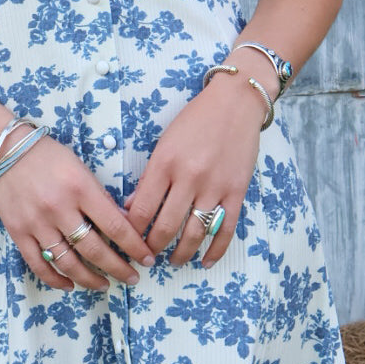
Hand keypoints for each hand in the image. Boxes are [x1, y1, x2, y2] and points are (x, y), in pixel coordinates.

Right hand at [0, 135, 154, 291]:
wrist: (3, 151)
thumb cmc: (47, 156)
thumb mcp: (80, 168)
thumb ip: (99, 196)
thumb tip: (123, 224)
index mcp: (80, 188)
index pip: (115, 226)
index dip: (134, 247)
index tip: (146, 259)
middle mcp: (59, 209)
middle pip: (95, 250)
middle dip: (118, 269)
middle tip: (132, 278)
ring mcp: (37, 223)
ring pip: (68, 263)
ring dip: (90, 279)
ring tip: (104, 285)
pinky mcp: (18, 232)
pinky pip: (39, 264)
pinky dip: (56, 279)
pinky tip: (70, 285)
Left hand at [123, 78, 264, 267]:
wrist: (236, 102)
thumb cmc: (195, 119)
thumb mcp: (164, 142)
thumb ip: (150, 175)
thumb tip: (133, 208)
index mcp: (165, 163)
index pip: (142, 208)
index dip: (131, 231)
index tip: (127, 241)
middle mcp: (189, 177)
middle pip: (165, 226)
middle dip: (152, 248)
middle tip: (146, 257)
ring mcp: (215, 186)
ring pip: (194, 233)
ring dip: (181, 253)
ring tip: (173, 261)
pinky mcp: (237, 191)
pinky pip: (225, 229)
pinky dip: (215, 250)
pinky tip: (205, 261)